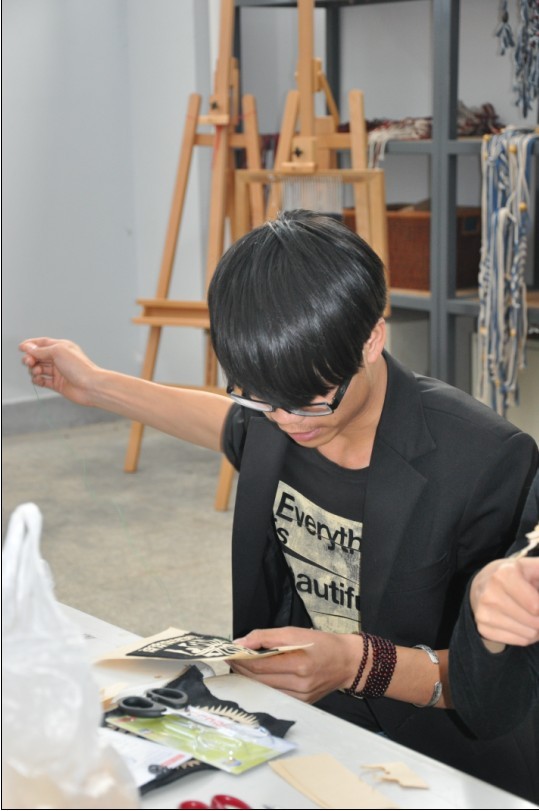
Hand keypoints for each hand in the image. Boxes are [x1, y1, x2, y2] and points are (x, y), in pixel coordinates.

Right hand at [19, 337, 99, 405]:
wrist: (90, 386)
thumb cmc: (79, 367)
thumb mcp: (58, 352)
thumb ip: (41, 350)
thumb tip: (28, 347)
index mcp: (62, 347)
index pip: (43, 343)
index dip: (31, 344)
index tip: (21, 348)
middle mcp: (60, 359)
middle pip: (39, 356)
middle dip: (31, 358)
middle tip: (29, 362)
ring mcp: (59, 372)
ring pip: (39, 368)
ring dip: (34, 369)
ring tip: (37, 372)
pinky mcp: (58, 384)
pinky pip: (42, 381)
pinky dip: (37, 380)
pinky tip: (38, 379)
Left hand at [229, 626, 359, 702]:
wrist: (346, 662)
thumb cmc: (320, 643)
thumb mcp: (294, 632)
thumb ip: (266, 637)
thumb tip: (241, 642)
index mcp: (299, 663)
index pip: (261, 664)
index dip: (242, 659)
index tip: (230, 652)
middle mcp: (300, 684)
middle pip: (260, 679)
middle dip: (242, 669)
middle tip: (231, 659)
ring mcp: (301, 697)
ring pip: (265, 690)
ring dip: (250, 679)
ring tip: (241, 667)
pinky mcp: (302, 704)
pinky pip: (276, 696)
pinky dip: (263, 687)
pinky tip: (257, 678)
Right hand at [470, 557, 538, 646]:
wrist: (481, 583)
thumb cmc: (513, 575)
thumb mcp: (531, 567)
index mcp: (504, 575)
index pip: (536, 607)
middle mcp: (490, 594)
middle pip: (535, 622)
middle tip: (538, 611)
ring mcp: (484, 613)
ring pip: (529, 634)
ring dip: (537, 629)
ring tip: (532, 616)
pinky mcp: (483, 627)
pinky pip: (520, 641)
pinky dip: (527, 635)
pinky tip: (522, 623)